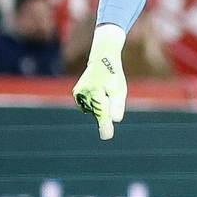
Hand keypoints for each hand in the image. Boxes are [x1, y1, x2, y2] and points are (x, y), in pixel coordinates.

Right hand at [72, 23, 127, 139]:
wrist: (101, 59)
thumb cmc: (113, 74)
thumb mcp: (120, 88)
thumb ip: (117, 104)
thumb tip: (116, 120)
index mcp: (95, 90)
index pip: (101, 112)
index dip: (105, 125)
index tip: (106, 137)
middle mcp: (83, 93)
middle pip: (98, 111)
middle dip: (107, 110)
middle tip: (109, 92)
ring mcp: (78, 94)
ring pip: (94, 109)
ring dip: (102, 105)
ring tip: (104, 89)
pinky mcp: (76, 94)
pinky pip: (89, 106)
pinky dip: (96, 103)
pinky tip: (99, 92)